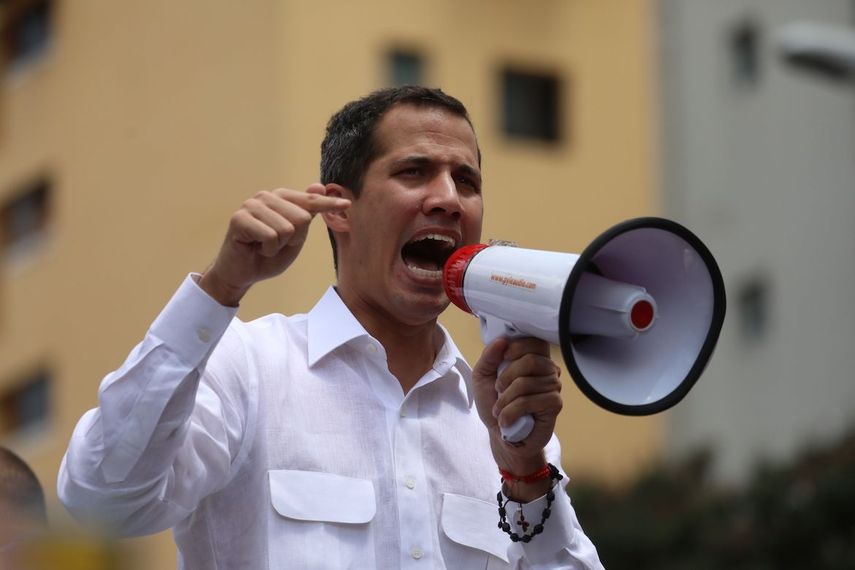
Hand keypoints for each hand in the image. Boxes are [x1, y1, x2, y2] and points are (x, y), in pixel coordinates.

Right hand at [199, 184, 349, 305]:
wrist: (242, 273)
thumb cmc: (268, 255)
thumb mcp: (295, 237)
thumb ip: (307, 214)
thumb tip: (319, 185)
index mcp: (281, 198)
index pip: (310, 200)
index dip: (329, 204)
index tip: (347, 203)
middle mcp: (266, 196)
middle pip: (302, 217)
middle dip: (293, 239)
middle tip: (275, 244)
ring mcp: (251, 205)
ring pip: (287, 228)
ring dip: (279, 245)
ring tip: (265, 246)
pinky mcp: (239, 218)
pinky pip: (270, 236)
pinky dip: (268, 249)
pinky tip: (256, 248)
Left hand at [472, 337, 562, 499]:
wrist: (501, 436)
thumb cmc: (494, 404)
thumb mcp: (482, 377)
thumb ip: (489, 357)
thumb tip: (502, 340)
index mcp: (533, 358)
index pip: (534, 340)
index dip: (517, 346)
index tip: (503, 358)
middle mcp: (548, 370)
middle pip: (530, 360)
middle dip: (505, 377)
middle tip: (498, 390)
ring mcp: (554, 387)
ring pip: (526, 383)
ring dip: (504, 399)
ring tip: (500, 409)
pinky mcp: (554, 405)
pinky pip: (529, 401)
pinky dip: (511, 412)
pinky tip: (506, 420)